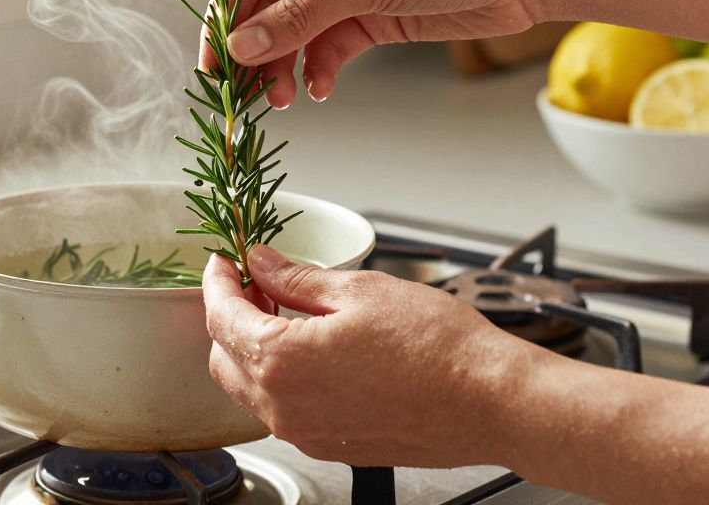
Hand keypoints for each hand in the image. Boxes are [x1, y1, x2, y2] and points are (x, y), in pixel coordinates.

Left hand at [202, 247, 708, 504]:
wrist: (491, 403)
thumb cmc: (440, 348)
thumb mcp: (361, 290)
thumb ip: (298, 278)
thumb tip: (262, 264)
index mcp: (282, 360)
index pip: (221, 317)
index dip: (217, 282)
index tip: (224, 263)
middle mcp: (284, 406)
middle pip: (225, 357)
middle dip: (230, 317)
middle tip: (256, 283)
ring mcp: (306, 432)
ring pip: (251, 388)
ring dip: (255, 348)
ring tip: (290, 311)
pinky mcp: (330, 445)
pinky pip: (285, 410)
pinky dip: (283, 377)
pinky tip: (315, 348)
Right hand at [205, 0, 549, 106]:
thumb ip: (299, 17)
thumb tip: (242, 46)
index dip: (228, 13)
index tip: (215, 58)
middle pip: (269, 5)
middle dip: (257, 49)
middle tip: (244, 90)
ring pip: (296, 32)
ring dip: (285, 66)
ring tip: (283, 99)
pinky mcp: (373, 15)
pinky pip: (328, 47)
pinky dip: (319, 69)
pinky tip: (319, 88)